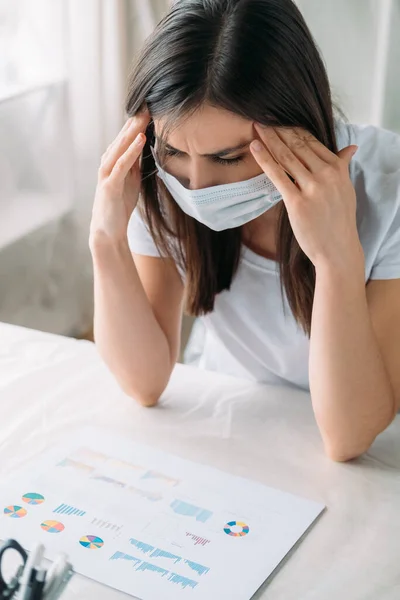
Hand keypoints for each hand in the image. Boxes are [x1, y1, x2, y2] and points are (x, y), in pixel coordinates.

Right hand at [90, 109, 150, 244]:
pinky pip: (121, 164)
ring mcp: (107, 173)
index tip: (152, 107)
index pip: (127, 137)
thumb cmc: (119, 205)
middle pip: (123, 137)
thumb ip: (136, 163)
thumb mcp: (132, 180)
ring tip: (145, 115)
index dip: (138, 122)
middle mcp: (108, 163)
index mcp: (114, 161)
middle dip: (135, 120)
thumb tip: (145, 146)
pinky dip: (131, 151)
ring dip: (132, 130)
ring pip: (120, 146)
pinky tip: (141, 140)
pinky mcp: (109, 185)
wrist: (108, 230)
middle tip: (149, 102)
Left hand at [249, 124, 362, 270]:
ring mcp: (312, 188)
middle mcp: (326, 175)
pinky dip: (265, 159)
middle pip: (297, 145)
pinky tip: (255, 147)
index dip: (293, 129)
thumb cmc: (339, 220)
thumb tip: (351, 148)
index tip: (279, 119)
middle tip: (263, 116)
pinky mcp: (297, 202)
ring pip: (286, 156)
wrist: (338, 249)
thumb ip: (342, 166)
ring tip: (256, 126)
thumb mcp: (345, 189)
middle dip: (279, 129)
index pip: (311, 142)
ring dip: (269, 138)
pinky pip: (278, 175)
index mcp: (337, 169)